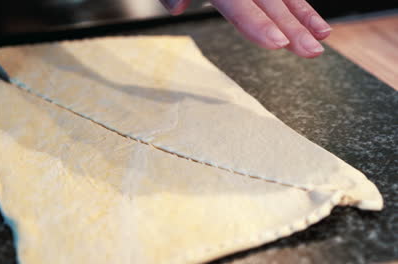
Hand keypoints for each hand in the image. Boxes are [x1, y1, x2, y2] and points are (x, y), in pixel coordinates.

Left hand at [160, 0, 330, 57]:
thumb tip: (176, 8)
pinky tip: (315, 23)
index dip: (258, 24)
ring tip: (320, 36)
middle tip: (311, 51)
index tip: (278, 43)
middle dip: (293, 27)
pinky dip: (300, 6)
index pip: (240, 6)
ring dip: (304, 16)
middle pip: (270, 2)